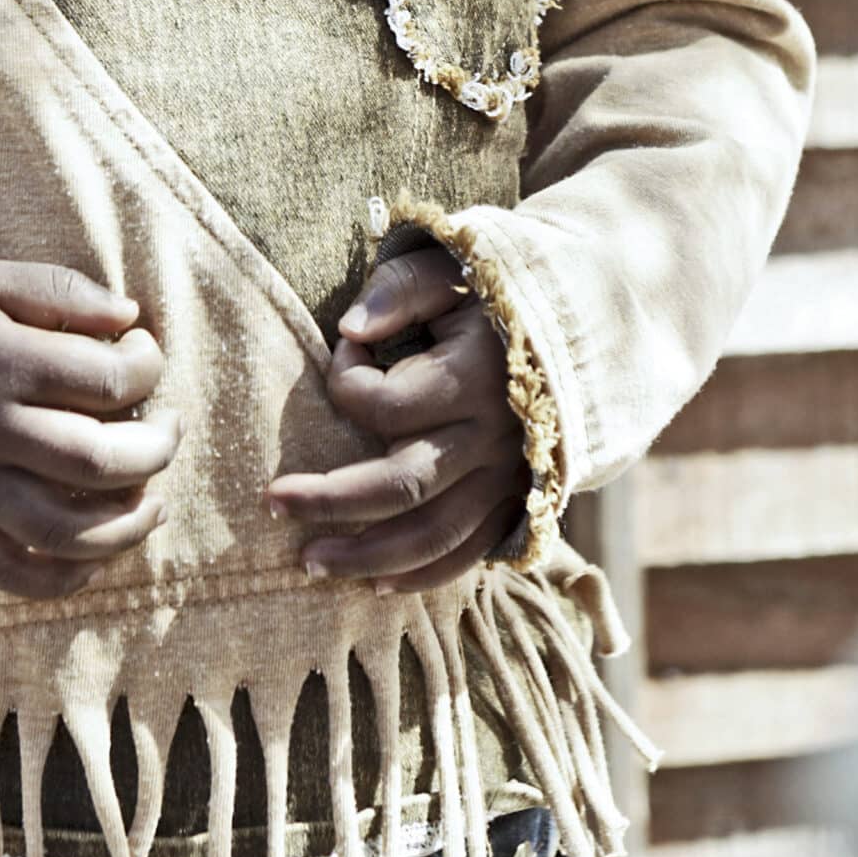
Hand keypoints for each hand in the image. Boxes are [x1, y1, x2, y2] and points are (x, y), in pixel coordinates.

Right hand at [0, 259, 172, 600]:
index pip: (109, 380)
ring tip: (152, 499)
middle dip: (157, 449)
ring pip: (66, 529)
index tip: (142, 356)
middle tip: (169, 430)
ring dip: (128, 523)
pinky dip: (67, 575)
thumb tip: (131, 318)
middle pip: (99, 460)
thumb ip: (59, 292)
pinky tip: (96, 552)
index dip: (147, 368)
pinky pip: (15, 574)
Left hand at [265, 246, 528, 590]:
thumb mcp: (450, 270)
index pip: (390, 405)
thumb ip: (398, 291)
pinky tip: (373, 586)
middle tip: (273, 502)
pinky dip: (423, 576)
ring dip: (367, 557)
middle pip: (403, 485)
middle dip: (330, 500)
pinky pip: (469, 553)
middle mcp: (496, 435)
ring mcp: (510, 476)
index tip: (339, 352)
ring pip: (434, 535)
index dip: (346, 384)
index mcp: (477, 375)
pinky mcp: (518, 502)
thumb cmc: (494, 295)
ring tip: (308, 562)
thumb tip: (348, 330)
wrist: (584, 325)